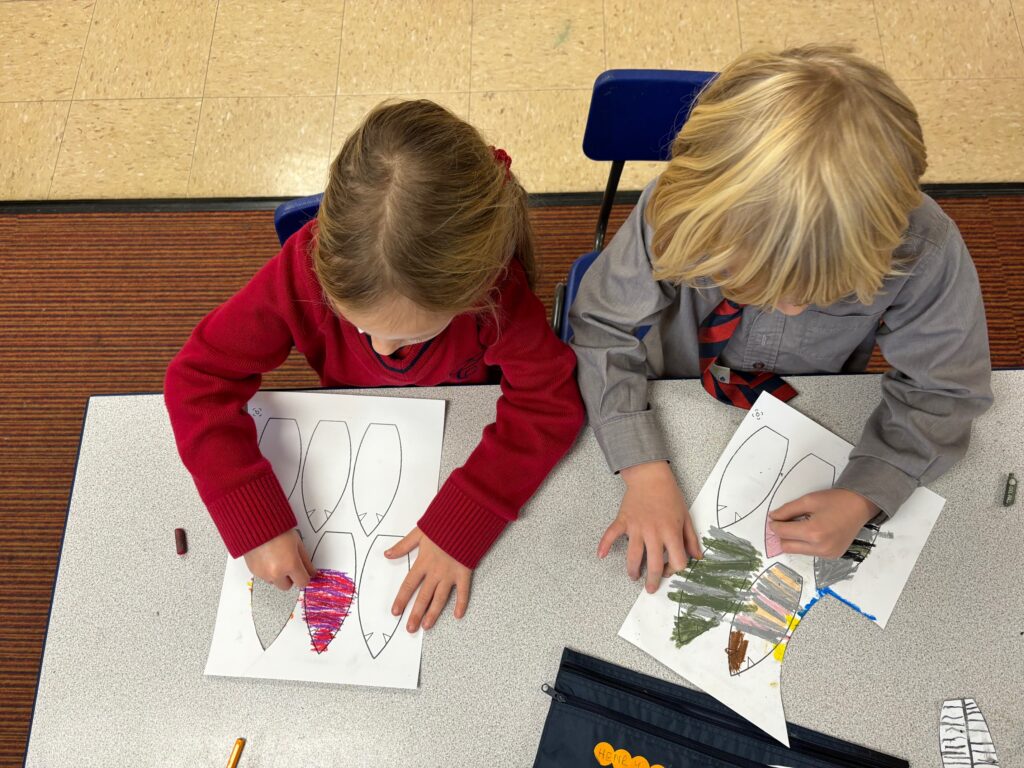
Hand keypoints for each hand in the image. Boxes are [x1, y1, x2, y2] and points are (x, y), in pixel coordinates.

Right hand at [243, 529, 315, 590]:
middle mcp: (277, 573)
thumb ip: (305, 560)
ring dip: (277, 575)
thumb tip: (311, 571)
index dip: (304, 576)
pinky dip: (267, 571)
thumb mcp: (297, 543)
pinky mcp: (254, 571)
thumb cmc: (276, 529)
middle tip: (289, 564)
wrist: (255, 524)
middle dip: (290, 578)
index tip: (304, 572)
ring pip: (275, 582)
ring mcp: (264, 574)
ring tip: (277, 559)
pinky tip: (268, 558)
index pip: (302, 582)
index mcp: (291, 565)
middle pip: (287, 586)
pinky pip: (264, 577)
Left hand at [387, 527, 471, 632]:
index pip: (409, 584)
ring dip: (433, 613)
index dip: (401, 599)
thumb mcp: (419, 532)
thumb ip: (403, 545)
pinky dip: (461, 603)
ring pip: (440, 598)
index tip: (396, 612)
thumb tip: (387, 554)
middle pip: (423, 596)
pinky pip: (463, 591)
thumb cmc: (442, 525)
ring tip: (427, 626)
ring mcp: (450, 574)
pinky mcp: (464, 572)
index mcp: (423, 562)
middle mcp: (435, 571)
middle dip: (416, 614)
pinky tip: (458, 615)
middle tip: (410, 628)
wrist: (464, 520)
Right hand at [599, 461, 702, 592]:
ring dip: (633, 569)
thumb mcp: (686, 516)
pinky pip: (611, 534)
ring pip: (633, 556)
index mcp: (671, 532)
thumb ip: (691, 539)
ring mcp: (637, 527)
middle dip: (653, 580)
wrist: (650, 476)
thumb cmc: (670, 495)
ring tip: (633, 576)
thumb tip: (697, 557)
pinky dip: (604, 545)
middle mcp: (654, 533)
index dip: (674, 569)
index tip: (670, 569)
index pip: (676, 561)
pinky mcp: (623, 521)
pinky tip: (600, 555)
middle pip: (654, 564)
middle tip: (650, 588)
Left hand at [768, 489, 879, 558]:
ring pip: (797, 551)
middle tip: (785, 522)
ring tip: (802, 525)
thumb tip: (772, 517)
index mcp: (814, 532)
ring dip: (794, 540)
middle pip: (787, 546)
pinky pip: (810, 552)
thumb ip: (787, 510)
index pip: (783, 533)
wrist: (860, 506)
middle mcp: (820, 547)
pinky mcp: (832, 556)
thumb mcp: (808, 500)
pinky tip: (813, 532)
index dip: (775, 524)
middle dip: (782, 534)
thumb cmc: (835, 500)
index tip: (774, 518)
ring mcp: (827, 554)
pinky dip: (806, 543)